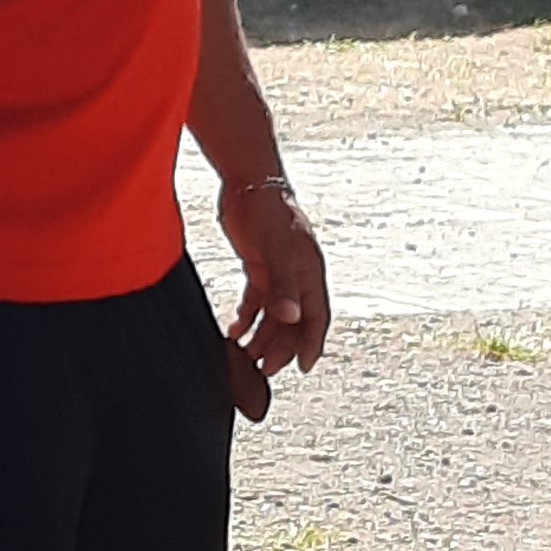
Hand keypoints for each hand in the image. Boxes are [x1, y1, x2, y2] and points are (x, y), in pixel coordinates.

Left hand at [217, 179, 329, 402]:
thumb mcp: (276, 249)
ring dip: (263, 336)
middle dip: (282, 347)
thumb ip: (283, 285)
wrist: (247, 181)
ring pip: (274, 313)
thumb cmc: (268, 209)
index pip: (316, 316)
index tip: (303, 367)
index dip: (311, 343)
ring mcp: (278, 270)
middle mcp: (296, 275)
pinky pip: (256, 300)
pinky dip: (247, 317)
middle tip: (265, 369)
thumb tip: (291, 318)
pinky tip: (234, 331)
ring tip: (247, 356)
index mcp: (309, 272)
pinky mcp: (259, 265)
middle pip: (293, 320)